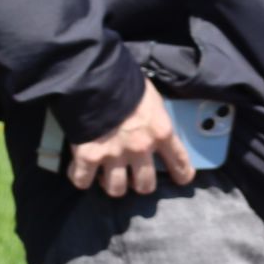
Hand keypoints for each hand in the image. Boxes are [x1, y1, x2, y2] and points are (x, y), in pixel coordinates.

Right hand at [67, 79, 194, 198]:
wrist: (93, 73)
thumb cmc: (124, 79)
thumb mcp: (150, 97)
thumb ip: (154, 115)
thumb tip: (151, 120)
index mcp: (160, 132)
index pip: (179, 162)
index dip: (182, 174)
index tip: (181, 178)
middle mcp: (140, 149)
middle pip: (146, 185)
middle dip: (140, 183)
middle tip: (133, 176)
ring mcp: (113, 155)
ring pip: (116, 189)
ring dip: (112, 184)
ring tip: (106, 175)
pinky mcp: (87, 156)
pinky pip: (83, 180)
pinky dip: (80, 177)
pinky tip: (81, 171)